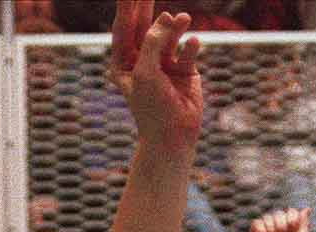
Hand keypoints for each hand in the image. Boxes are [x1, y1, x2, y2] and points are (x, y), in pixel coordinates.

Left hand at [108, 9, 202, 153]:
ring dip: (175, 26)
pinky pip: (188, 50)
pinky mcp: (185, 70)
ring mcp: (164, 64)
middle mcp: (142, 61)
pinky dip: (190, 46)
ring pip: (169, 35)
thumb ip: (152, 42)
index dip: (128, 6)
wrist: (173, 135)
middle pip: (144, 26)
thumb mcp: (145, 72)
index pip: (124, 28)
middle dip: (147, 7)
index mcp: (123, 63)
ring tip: (182, 18)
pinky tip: (192, 43)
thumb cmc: (152, 106)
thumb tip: (166, 17)